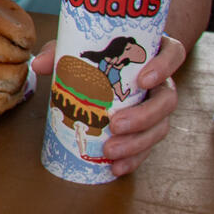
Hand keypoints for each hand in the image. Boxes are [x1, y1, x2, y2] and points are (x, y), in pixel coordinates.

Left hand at [30, 35, 185, 176]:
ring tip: (111, 152)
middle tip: (115, 125)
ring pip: (161, 127)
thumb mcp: (81, 46)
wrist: (112, 67)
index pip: (173, 55)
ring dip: (137, 143)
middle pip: (168, 100)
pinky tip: (117, 167)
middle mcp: (163, 82)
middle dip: (144, 116)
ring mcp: (158, 107)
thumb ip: (62, 51)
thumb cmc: (101, 52)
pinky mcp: (150, 129)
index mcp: (156, 53)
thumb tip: (39, 64)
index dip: (164, 68)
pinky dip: (134, 158)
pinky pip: (149, 146)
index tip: (143, 80)